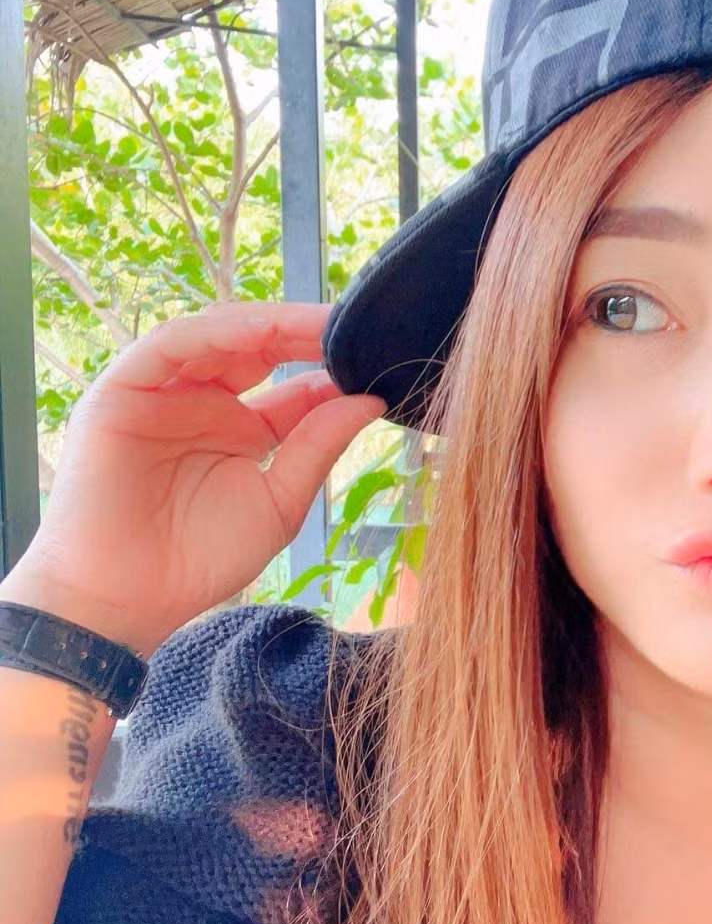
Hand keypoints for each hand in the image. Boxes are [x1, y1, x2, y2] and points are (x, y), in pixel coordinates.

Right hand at [7, 302, 386, 654]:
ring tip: (317, 324)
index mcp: (242, 429)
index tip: (377, 356)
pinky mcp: (123, 390)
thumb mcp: (279, 500)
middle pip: (259, 348)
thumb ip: (318, 446)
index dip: (332, 365)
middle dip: (306, 334)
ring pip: (217, 337)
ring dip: (268, 325)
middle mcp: (203, 402)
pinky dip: (214, 334)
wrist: (130, 600)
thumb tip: (371, 400)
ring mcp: (163, 392)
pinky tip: (259, 333)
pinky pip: (170, 346)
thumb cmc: (201, 561)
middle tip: (354, 327)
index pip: (293, 382)